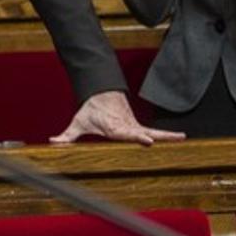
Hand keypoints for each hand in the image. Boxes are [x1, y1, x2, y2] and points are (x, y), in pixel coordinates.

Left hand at [49, 90, 185, 145]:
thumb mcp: (78, 122)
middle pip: (140, 132)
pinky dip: (167, 135)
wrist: (101, 94)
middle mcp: (126, 126)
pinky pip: (154, 132)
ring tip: (181, 138)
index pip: (126, 133)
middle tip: (160, 141)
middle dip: (150, 137)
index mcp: (113, 127)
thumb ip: (67, 135)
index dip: (136, 137)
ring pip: (152, 131)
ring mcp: (134, 126)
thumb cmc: (90, 110)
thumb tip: (53, 141)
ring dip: (166, 135)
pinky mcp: (138, 126)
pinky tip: (180, 138)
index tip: (147, 140)